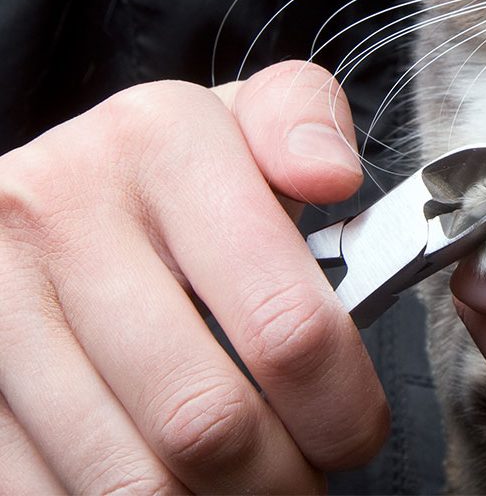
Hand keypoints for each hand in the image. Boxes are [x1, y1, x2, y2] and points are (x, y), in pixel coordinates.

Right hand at [0, 62, 387, 493]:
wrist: (54, 187)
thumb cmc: (176, 165)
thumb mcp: (248, 115)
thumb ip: (307, 123)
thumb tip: (333, 177)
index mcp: (159, 144)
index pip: (285, 320)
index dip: (340, 404)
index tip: (356, 432)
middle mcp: (59, 213)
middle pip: (204, 419)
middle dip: (277, 478)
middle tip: (303, 477)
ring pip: (123, 480)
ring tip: (242, 483)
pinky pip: (40, 493)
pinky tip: (161, 480)